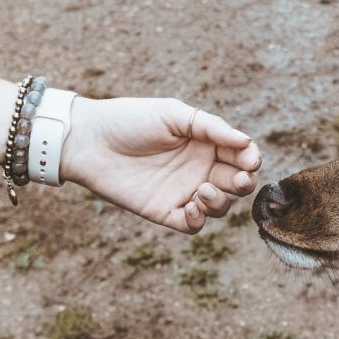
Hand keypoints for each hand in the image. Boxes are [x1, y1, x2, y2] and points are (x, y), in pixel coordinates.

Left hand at [60, 97, 260, 232]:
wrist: (88, 141)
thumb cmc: (129, 120)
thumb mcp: (173, 114)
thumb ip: (211, 127)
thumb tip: (246, 141)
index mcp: (204, 143)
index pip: (239, 155)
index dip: (250, 159)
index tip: (250, 159)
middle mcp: (198, 169)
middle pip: (235, 184)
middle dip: (243, 183)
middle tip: (238, 178)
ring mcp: (183, 192)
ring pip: (219, 207)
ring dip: (221, 201)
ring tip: (203, 190)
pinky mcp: (165, 211)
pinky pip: (193, 224)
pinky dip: (200, 219)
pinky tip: (192, 204)